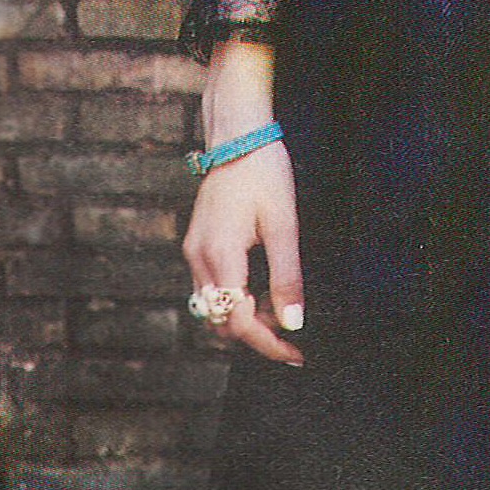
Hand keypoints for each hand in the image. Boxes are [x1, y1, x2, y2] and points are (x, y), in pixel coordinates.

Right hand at [184, 42, 304, 366]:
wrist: (238, 135)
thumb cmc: (265, 173)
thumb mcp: (284, 226)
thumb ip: (287, 278)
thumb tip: (293, 324)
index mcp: (221, 254)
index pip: (237, 321)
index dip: (267, 344)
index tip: (296, 354)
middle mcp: (198, 257)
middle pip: (220, 320)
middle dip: (256, 334)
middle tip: (293, 333)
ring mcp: (193, 251)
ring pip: (213, 307)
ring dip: (244, 317)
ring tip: (280, 306)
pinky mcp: (196, 245)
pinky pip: (211, 287)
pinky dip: (235, 298)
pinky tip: (262, 288)